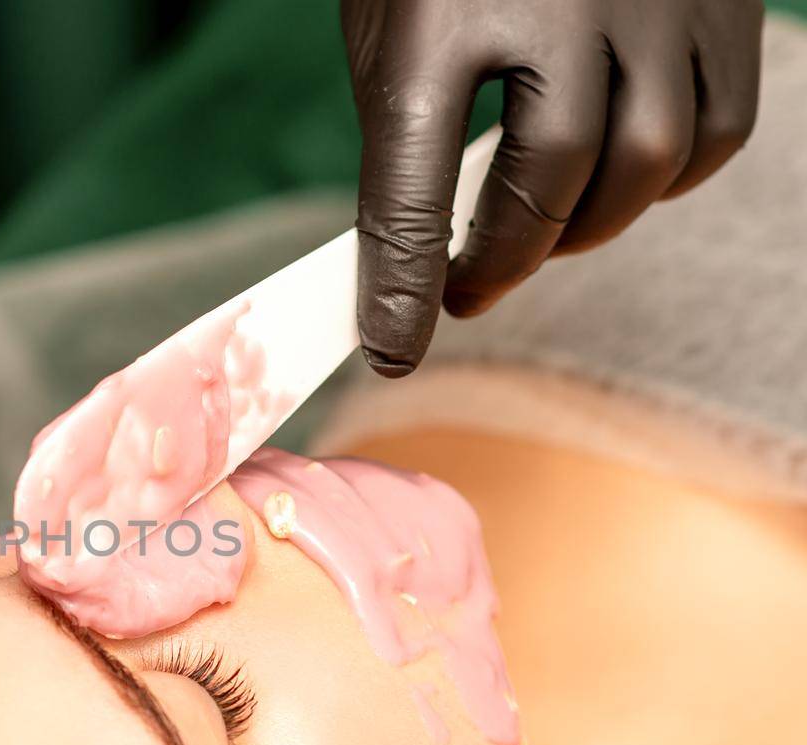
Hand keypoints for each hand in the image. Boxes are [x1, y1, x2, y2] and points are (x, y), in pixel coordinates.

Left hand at [342, 0, 763, 375]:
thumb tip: (413, 261)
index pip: (412, 179)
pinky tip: (610, 176)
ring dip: (588, 226)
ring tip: (535, 233)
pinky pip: (716, 128)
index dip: (401, 282)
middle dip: (505, 258)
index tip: (389, 348)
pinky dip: (666, 178)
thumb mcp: (392, 25)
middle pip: (553, 176)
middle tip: (462, 289)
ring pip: (650, 161)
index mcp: (441, 10)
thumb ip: (402, 132)